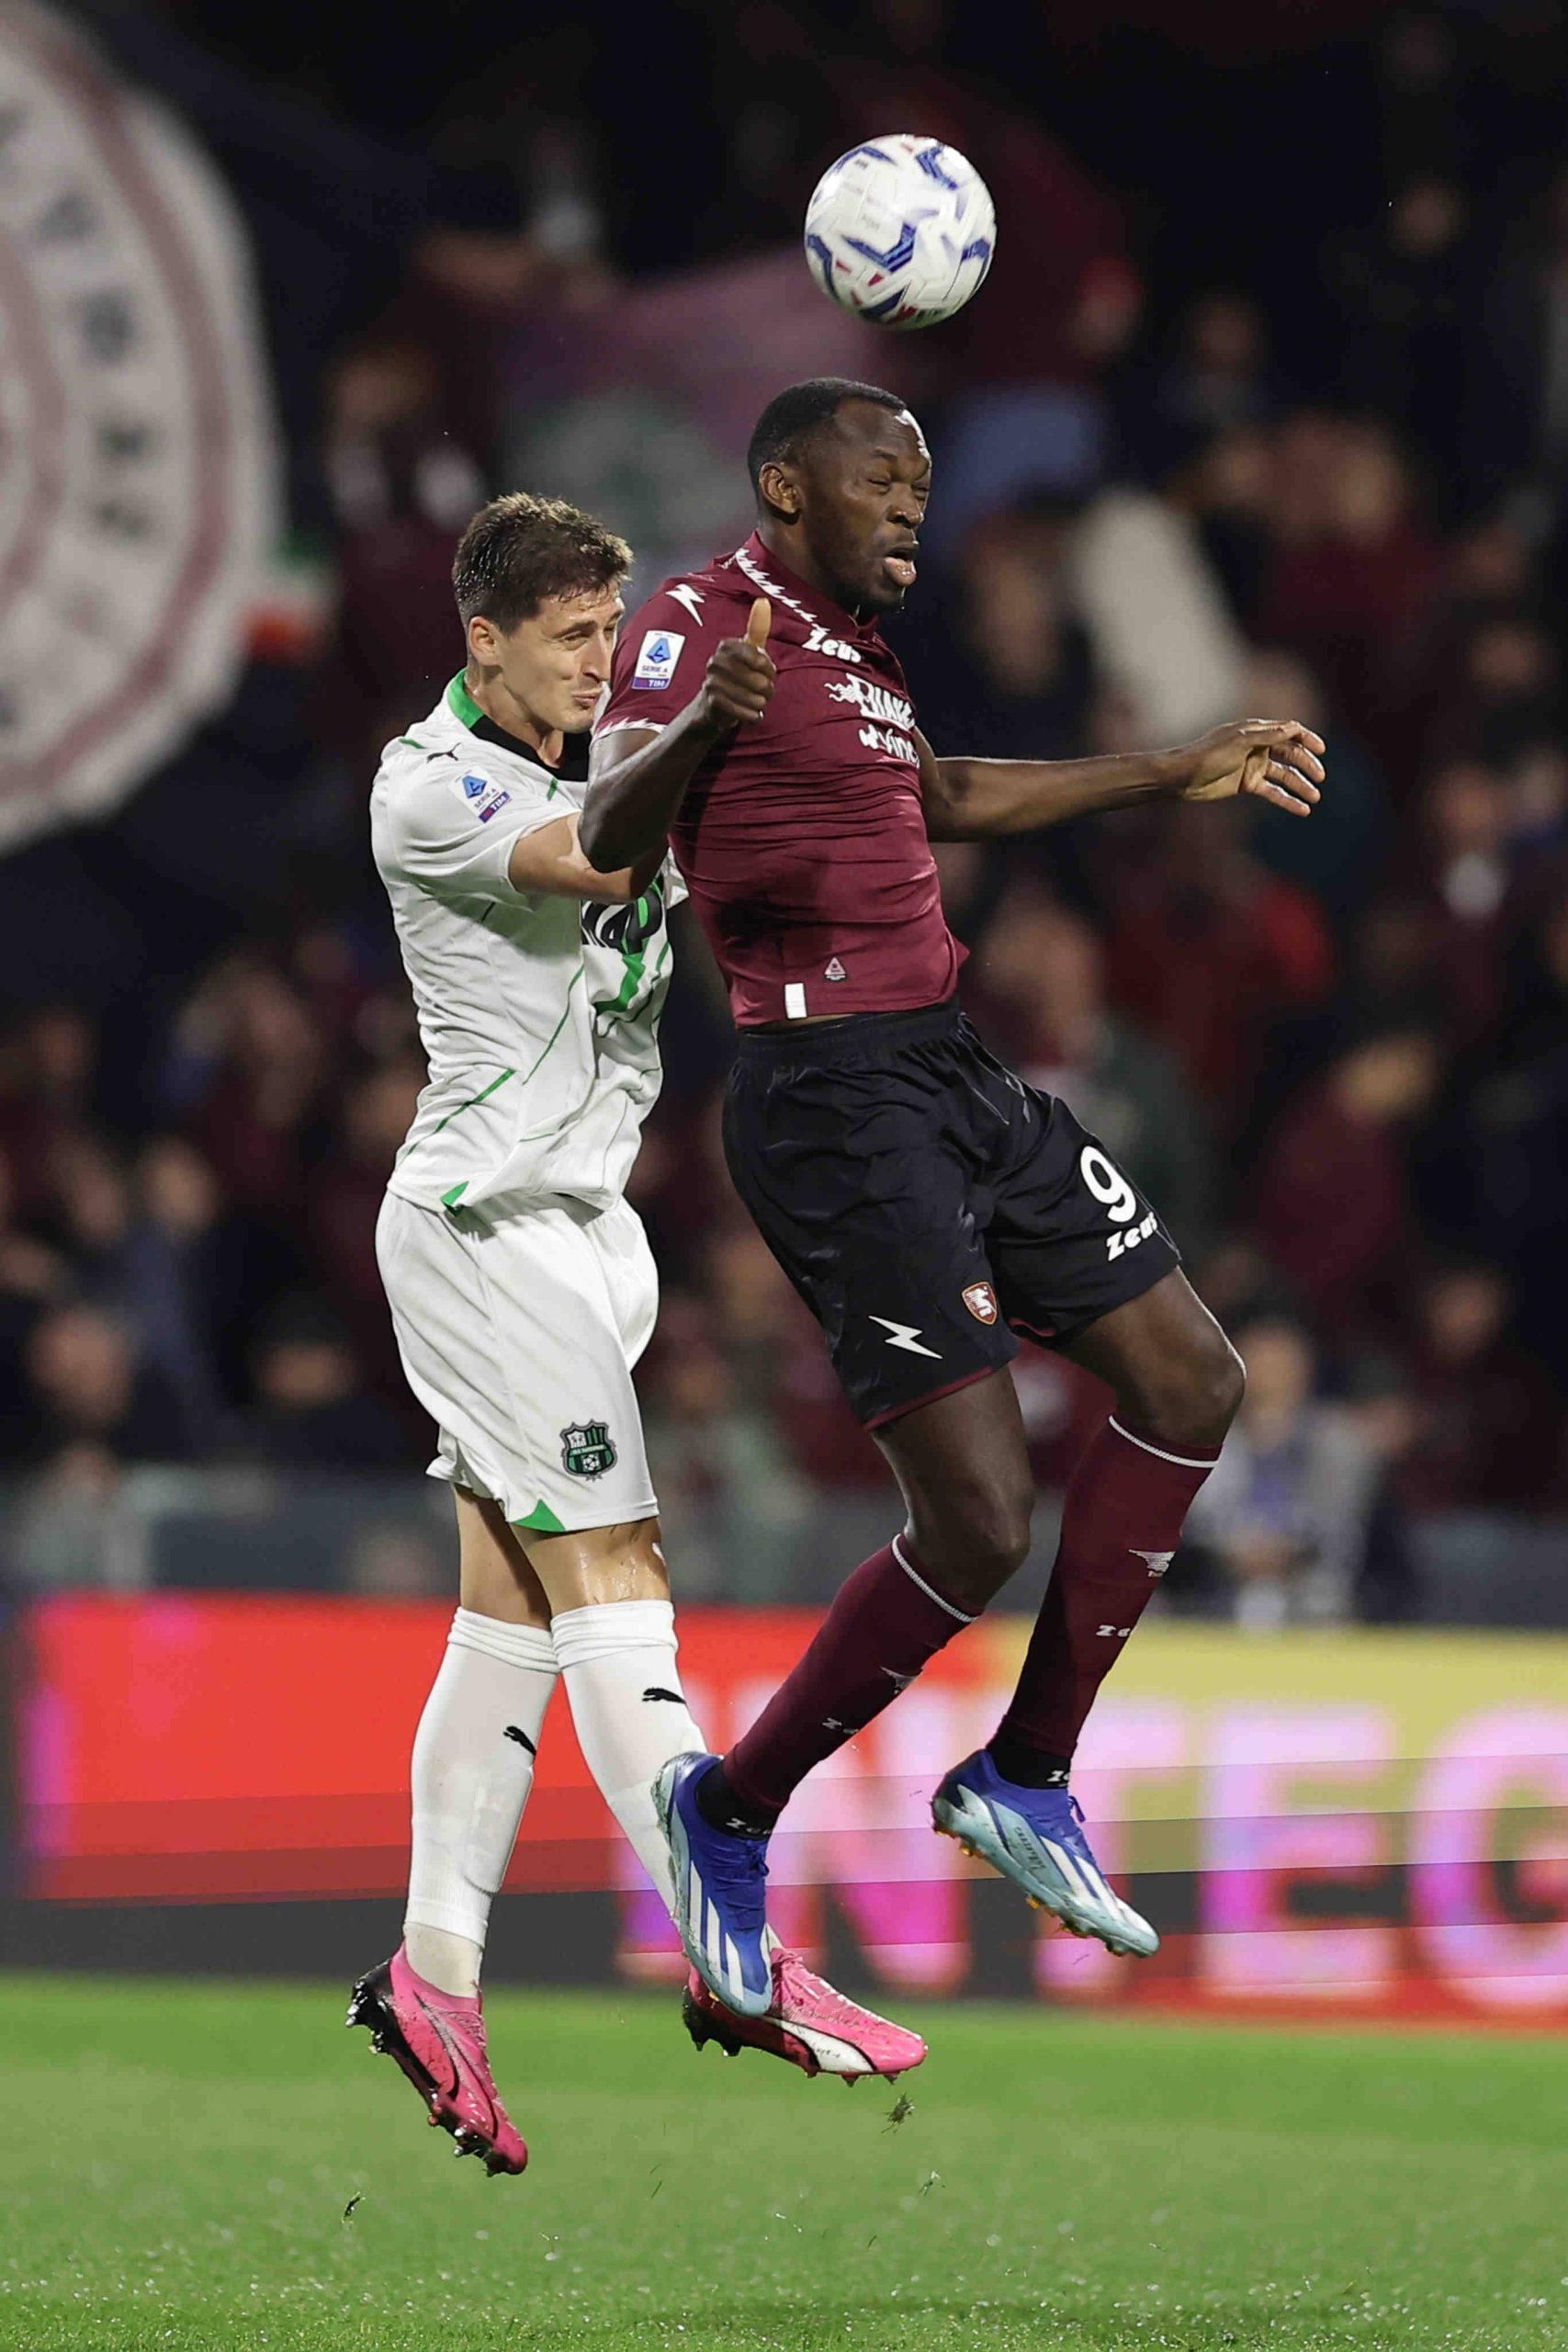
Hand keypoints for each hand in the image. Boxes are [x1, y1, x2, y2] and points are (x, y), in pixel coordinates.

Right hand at [694, 598, 774, 730]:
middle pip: (759, 679)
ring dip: (761, 704)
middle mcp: (715, 661)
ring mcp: (711, 682)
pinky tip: (754, 715)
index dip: (768, 669)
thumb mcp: (748, 651)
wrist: (713, 707)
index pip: (759, 656)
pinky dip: (753, 716)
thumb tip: (763, 601)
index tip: (768, 673)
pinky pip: (742, 711)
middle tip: (765, 692)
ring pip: (753, 696)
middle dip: (768, 689)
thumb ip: (757, 628)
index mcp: (726, 646)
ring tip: (758, 703)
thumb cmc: (737, 675)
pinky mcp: (712, 703)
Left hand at [1173, 718, 1325, 816]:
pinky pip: (1273, 792)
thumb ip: (1268, 736)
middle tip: (1320, 778)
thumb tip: (1294, 728)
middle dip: (1307, 765)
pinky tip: (1301, 809)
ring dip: (1300, 785)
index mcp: (1257, 731)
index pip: (1289, 731)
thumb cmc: (1208, 754)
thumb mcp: (1239, 742)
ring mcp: (1254, 766)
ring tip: (1315, 798)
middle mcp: (1259, 747)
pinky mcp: (1248, 784)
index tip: (1321, 750)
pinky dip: (1287, 800)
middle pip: (1291, 754)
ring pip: (1284, 775)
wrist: (1183, 777)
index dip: (1307, 739)